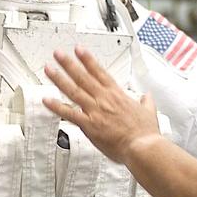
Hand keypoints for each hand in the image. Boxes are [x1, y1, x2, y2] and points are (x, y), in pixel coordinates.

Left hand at [43, 46, 161, 164]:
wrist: (142, 146)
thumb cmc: (145, 133)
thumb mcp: (149, 112)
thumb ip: (146, 102)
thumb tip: (147, 97)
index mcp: (117, 94)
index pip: (99, 71)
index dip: (88, 59)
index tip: (79, 50)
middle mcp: (104, 99)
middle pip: (83, 77)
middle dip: (69, 64)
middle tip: (58, 54)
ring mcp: (95, 111)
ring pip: (73, 91)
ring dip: (59, 79)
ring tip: (49, 69)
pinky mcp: (89, 125)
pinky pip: (69, 113)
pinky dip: (57, 106)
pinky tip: (47, 100)